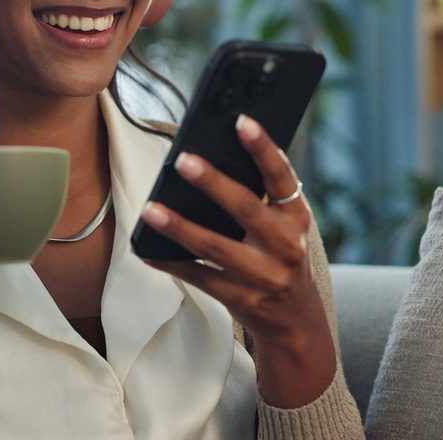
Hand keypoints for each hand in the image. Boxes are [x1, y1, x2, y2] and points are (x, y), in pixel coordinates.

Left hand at [139, 115, 335, 406]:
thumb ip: (262, 197)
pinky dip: (170, 262)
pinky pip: (199, 277)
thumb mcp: (286, 226)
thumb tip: (213, 156)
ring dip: (180, 227)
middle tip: (183, 161)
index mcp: (296, 217)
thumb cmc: (280, 255)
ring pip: (215, 248)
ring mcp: (264, 276)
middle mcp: (285, 246)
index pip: (282, 176)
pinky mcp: (242, 299)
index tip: (241, 121)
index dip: (263, 148)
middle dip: (214, 184)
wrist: (296, 320)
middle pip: (246, 209)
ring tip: (152, 209)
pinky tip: (146, 249)